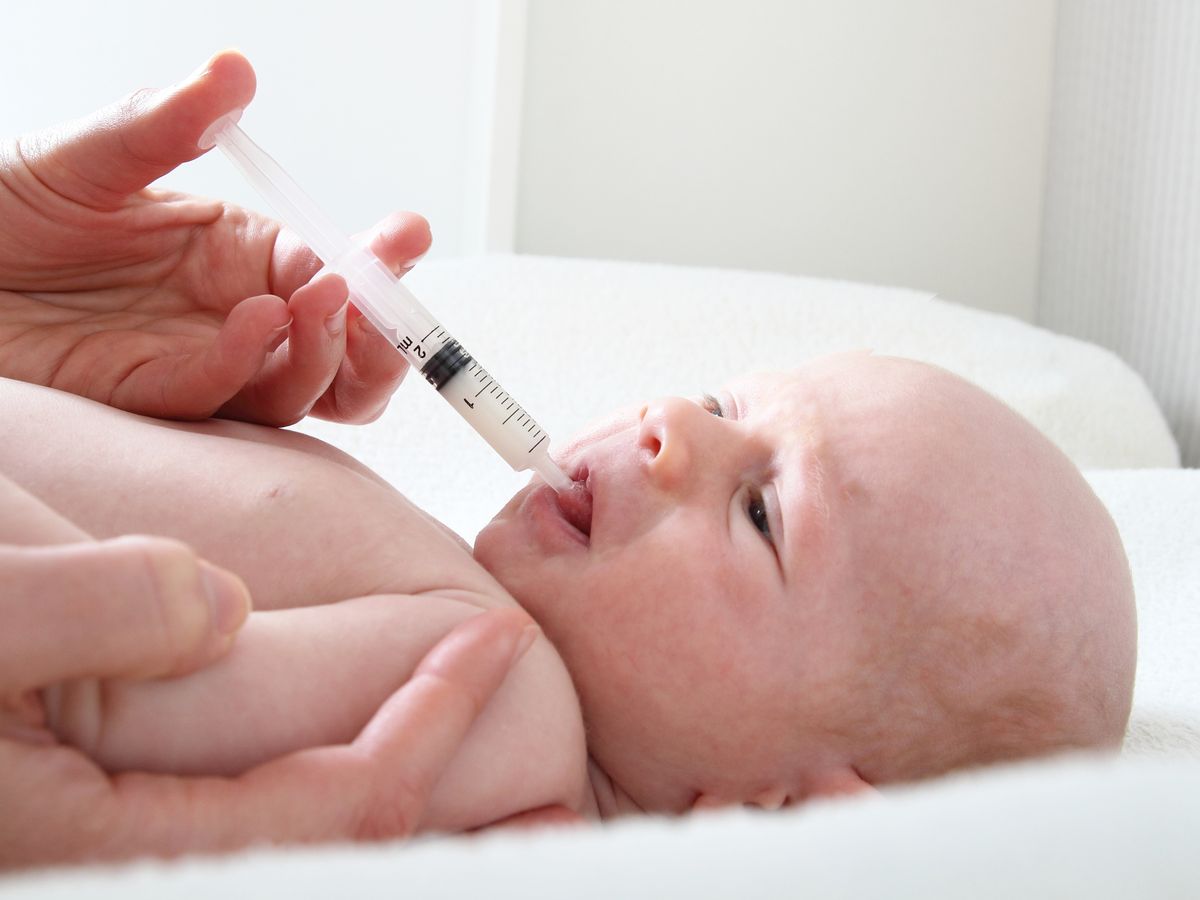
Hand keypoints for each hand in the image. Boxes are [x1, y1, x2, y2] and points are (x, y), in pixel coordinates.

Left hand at [0, 50, 428, 425]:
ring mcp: (205, 363)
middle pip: (344, 354)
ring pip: (303, 390)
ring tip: (323, 302)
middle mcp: (240, 314)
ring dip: (330, 354)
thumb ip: (166, 124)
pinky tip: (254, 318)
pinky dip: (252, 362)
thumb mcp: (89, 156)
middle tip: (381, 304)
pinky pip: (227, 398)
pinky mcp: (158, 403)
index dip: (382, 264)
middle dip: (381, 339)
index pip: (337, 270)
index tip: (407, 238)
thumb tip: (232, 70)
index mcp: (244, 253)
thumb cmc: (8, 208)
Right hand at [0, 536, 535, 867]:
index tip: (494, 643)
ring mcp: (120, 834)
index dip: (428, 727)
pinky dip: (322, 766)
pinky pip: (245, 799)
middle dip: (434, 786)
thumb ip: (84, 613)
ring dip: (387, 777)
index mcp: (88, 833)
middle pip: (328, 849)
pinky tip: (356, 714)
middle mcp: (116, 857)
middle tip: (522, 725)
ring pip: (290, 828)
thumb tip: (215, 611)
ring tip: (468, 719)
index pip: (326, 809)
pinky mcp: (113, 800)